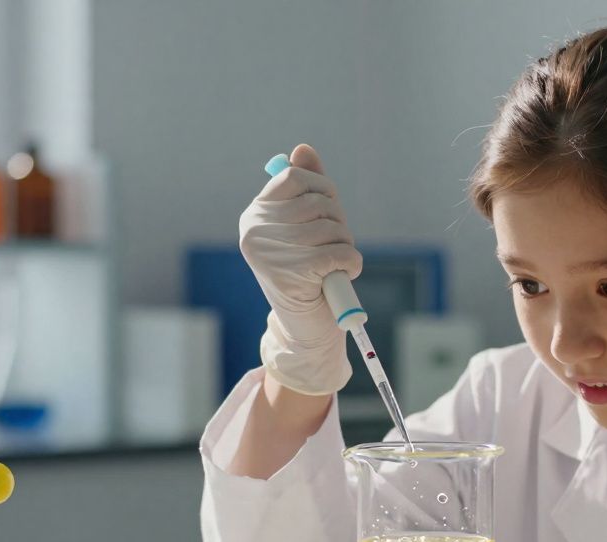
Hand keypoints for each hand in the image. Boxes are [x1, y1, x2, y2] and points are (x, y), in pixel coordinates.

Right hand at [239, 143, 361, 395]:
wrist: (303, 328)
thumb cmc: (308, 273)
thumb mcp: (304, 226)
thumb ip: (305, 187)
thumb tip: (303, 149)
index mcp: (255, 215)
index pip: (295, 177)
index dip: (323, 191)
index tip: (326, 214)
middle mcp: (255, 231)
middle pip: (319, 202)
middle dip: (338, 222)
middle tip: (333, 246)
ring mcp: (271, 252)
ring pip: (332, 227)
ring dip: (345, 245)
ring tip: (334, 264)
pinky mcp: (292, 274)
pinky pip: (341, 252)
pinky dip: (351, 264)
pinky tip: (342, 276)